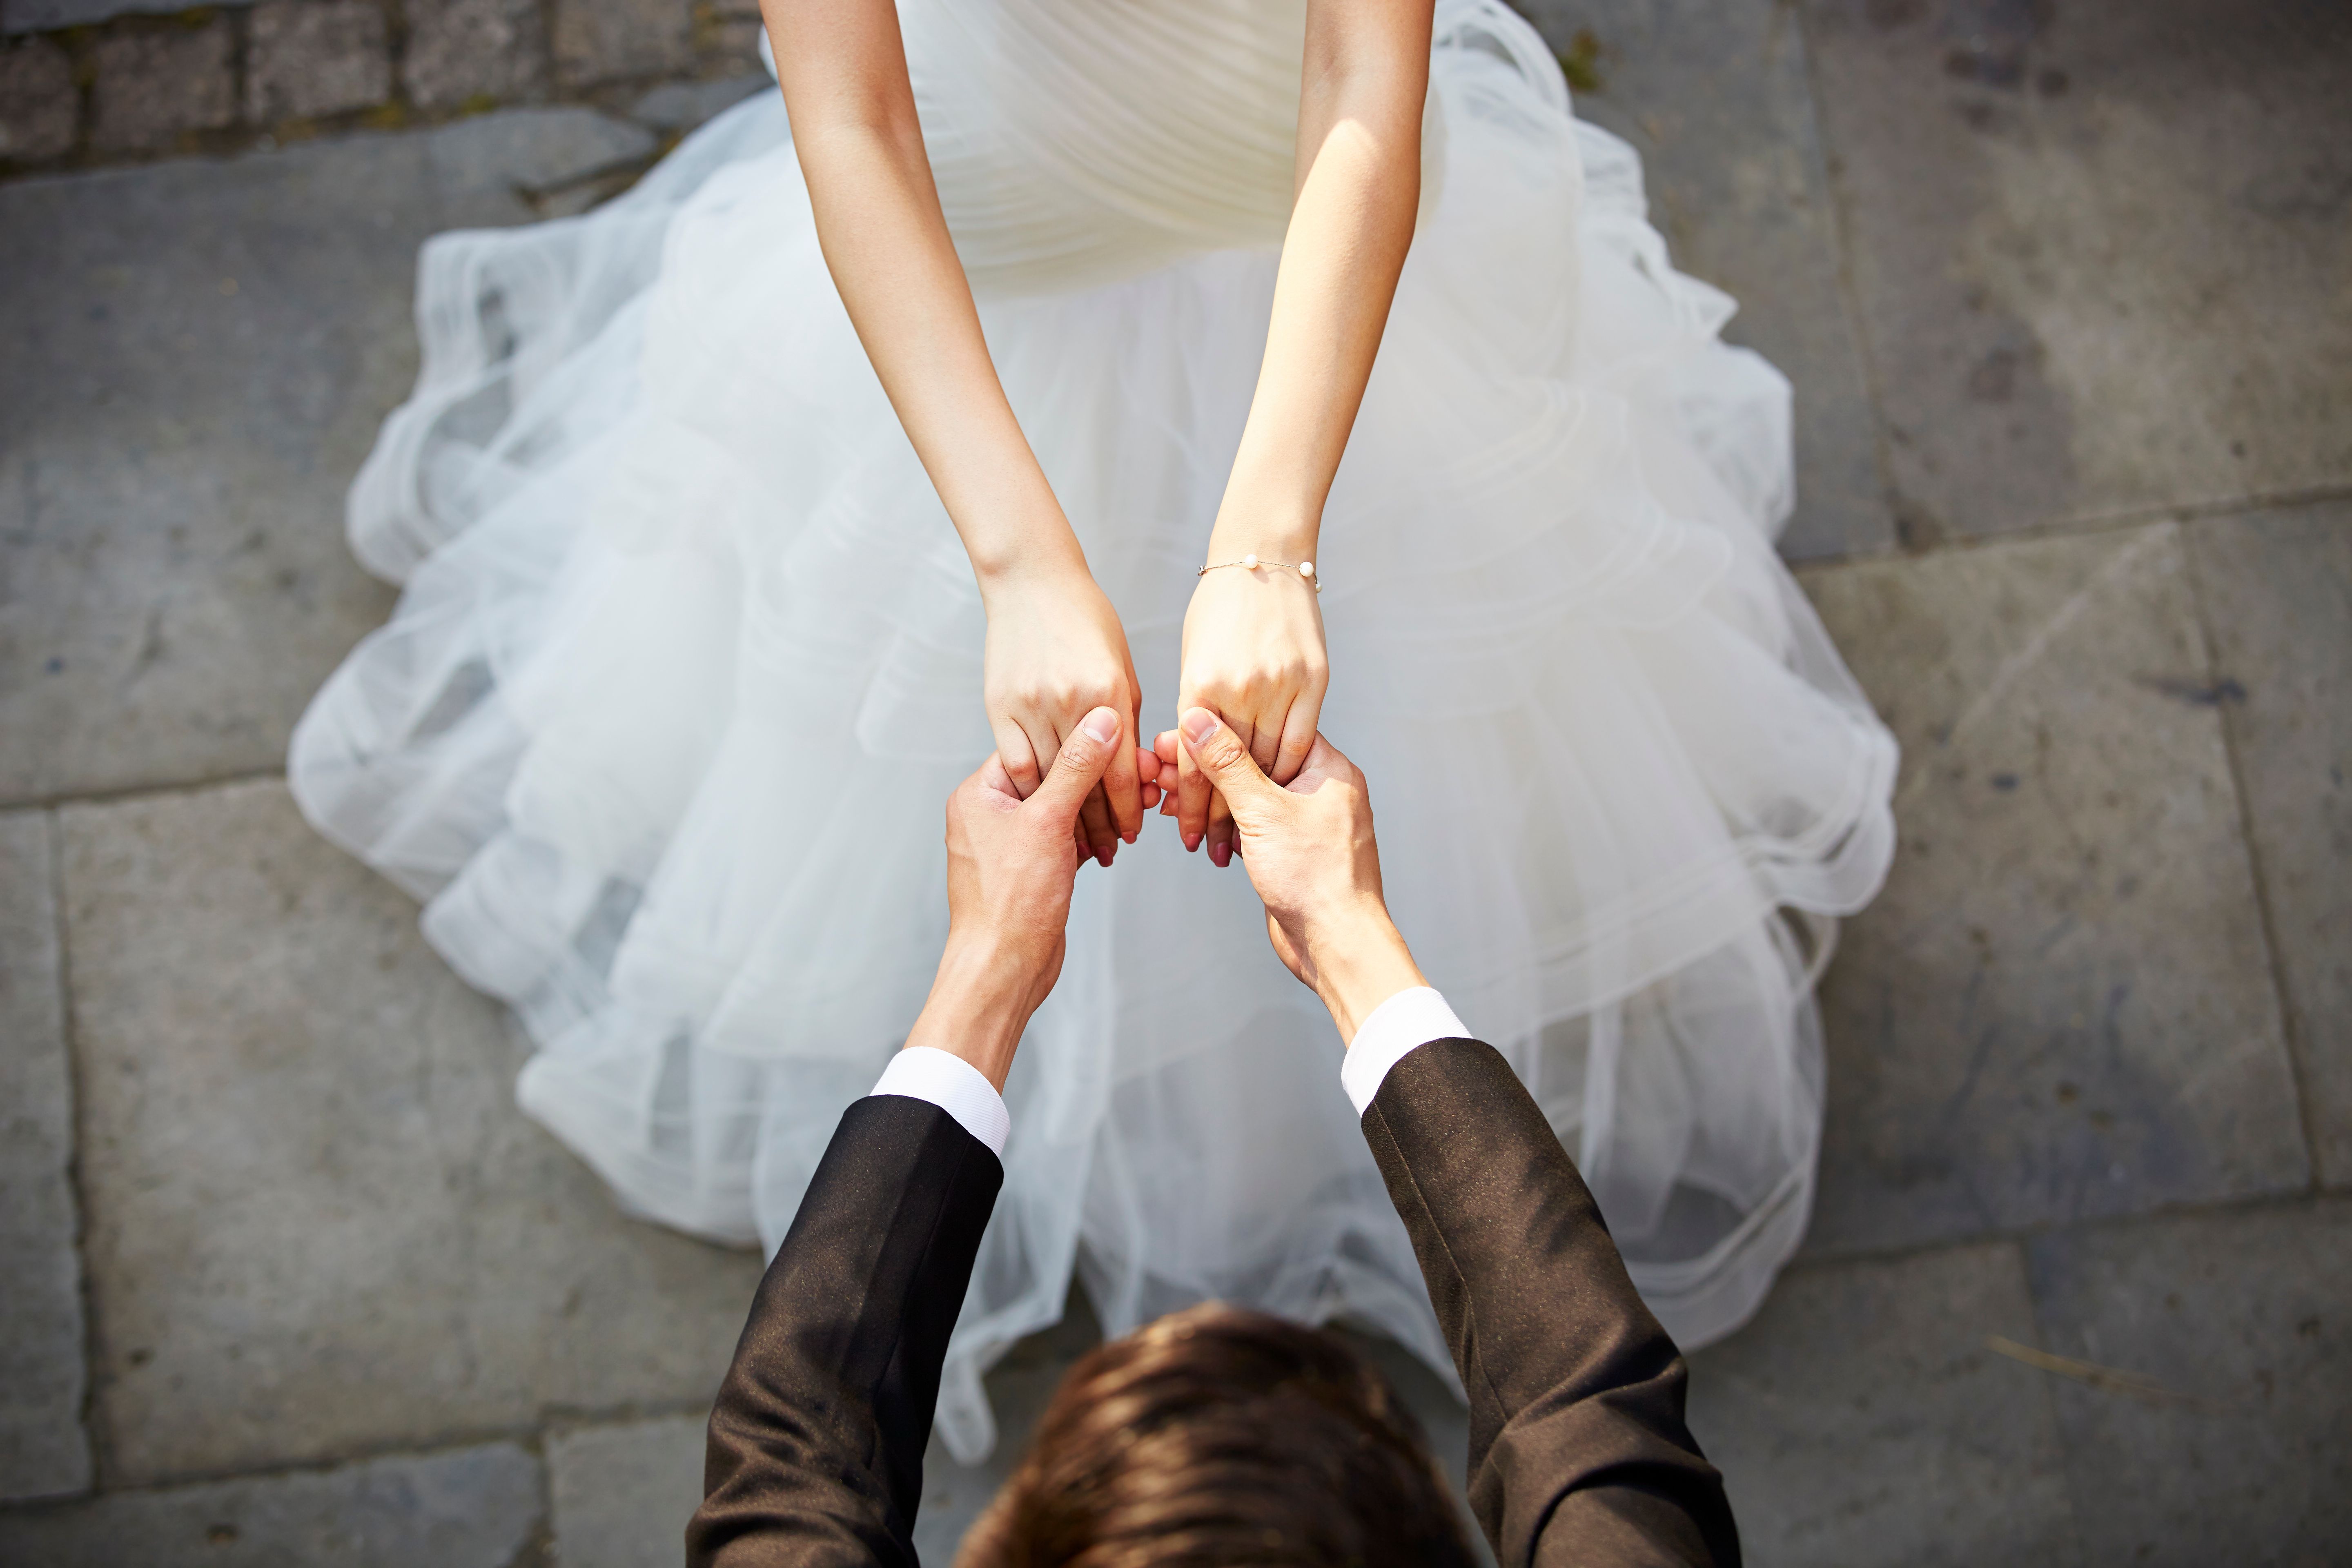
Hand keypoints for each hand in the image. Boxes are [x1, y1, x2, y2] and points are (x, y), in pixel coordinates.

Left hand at [903, 709, 1155, 1089]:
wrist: (1004, 967)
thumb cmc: (1010, 901)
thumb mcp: (1048, 821)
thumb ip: (1078, 767)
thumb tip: (1102, 721)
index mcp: (979, 794)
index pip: (1034, 747)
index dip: (1079, 741)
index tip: (1120, 737)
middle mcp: (990, 815)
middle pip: (1052, 778)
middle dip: (1096, 779)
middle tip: (1138, 775)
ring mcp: (1011, 845)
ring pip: (1062, 811)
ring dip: (1098, 811)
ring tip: (1136, 808)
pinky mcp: (1031, 870)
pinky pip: (1065, 840)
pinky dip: (1091, 838)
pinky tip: (1118, 837)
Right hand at [983, 569, 1145, 865]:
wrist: (1032, 580)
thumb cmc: (1085, 619)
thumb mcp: (1123, 668)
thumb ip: (1128, 720)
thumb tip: (1135, 770)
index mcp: (1109, 693)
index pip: (1121, 772)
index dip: (1128, 810)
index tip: (1133, 832)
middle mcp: (1071, 702)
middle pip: (1085, 785)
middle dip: (1100, 824)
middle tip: (1109, 848)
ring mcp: (1031, 705)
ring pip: (1048, 782)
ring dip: (1062, 816)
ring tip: (1077, 839)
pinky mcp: (999, 706)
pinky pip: (1015, 764)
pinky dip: (1029, 790)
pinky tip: (1039, 806)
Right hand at [1164, 708, 1424, 1042]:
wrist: (1338, 943)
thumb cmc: (1318, 880)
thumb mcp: (1264, 811)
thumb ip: (1229, 764)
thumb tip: (1199, 720)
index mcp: (1329, 769)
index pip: (1268, 730)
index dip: (1219, 729)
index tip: (1177, 731)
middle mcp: (1322, 791)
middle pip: (1254, 763)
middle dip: (1205, 766)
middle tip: (1160, 763)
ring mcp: (1307, 822)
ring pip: (1249, 796)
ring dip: (1207, 797)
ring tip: (1163, 794)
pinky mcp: (1292, 850)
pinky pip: (1252, 825)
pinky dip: (1222, 822)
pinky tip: (1189, 821)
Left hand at [1174, 559, 1328, 866]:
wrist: (1264, 558)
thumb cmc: (1219, 608)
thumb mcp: (1192, 659)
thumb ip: (1193, 708)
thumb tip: (1187, 758)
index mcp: (1199, 685)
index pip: (1194, 764)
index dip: (1191, 806)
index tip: (1188, 836)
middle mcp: (1240, 688)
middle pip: (1232, 773)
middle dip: (1224, 815)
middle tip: (1217, 847)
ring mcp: (1281, 684)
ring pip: (1269, 761)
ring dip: (1259, 801)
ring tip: (1247, 832)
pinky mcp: (1314, 679)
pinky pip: (1302, 739)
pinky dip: (1289, 768)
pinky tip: (1281, 790)